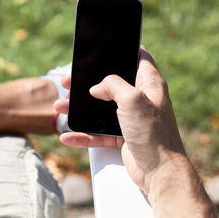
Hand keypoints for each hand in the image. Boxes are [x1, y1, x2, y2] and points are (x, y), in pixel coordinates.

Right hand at [54, 45, 186, 193]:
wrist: (159, 172)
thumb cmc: (153, 134)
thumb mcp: (132, 99)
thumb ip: (112, 85)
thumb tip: (96, 87)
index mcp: (149, 84)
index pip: (138, 57)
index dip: (124, 49)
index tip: (106, 45)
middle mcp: (139, 99)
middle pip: (109, 84)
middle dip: (87, 82)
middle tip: (68, 81)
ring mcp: (129, 118)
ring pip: (99, 109)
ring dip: (79, 109)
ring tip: (59, 107)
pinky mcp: (121, 136)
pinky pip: (97, 133)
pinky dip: (82, 134)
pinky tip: (68, 136)